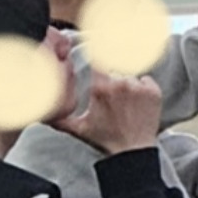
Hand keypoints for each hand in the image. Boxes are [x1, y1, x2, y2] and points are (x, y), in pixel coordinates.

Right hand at [48, 44, 162, 157]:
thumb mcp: (79, 129)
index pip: (99, 59)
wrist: (132, 151)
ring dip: (128, 87)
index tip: (99, 46)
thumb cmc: (106, 139)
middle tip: (113, 99)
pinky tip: (138, 103)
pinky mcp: (153, 92)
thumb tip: (44, 114)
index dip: (99, 52)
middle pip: (115, 71)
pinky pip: (146, 80)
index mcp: (100, 88)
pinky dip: (143, 89)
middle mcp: (120, 83)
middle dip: (112, 81)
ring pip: (130, 77)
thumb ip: (60, 118)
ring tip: (126, 105)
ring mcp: (138, 87)